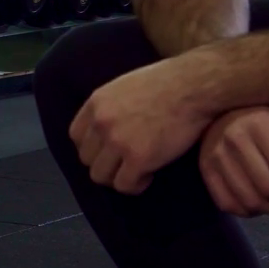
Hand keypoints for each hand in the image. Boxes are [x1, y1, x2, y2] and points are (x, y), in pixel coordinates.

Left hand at [69, 57, 214, 193]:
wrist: (193, 86)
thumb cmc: (165, 81)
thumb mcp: (124, 86)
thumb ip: (109, 107)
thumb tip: (105, 128)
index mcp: (96, 103)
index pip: (76, 136)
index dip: (92, 147)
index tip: (107, 150)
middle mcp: (101, 123)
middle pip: (86, 159)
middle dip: (105, 164)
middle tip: (125, 162)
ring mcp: (118, 142)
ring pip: (101, 176)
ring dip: (118, 177)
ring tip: (137, 170)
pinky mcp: (138, 159)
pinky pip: (125, 185)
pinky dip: (136, 184)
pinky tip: (149, 175)